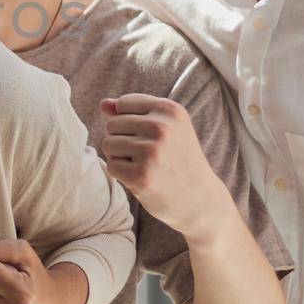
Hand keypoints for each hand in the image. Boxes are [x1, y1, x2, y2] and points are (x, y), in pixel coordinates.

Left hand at [100, 94, 233, 243]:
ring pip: (108, 144)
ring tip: (144, 165)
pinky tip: (141, 178)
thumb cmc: (178, 159)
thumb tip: (103, 104)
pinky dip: (121, 174)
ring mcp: (151, 152)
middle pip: (112, 124)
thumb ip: (133, 112)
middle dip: (122, 140)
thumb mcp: (166, 128)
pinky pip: (111, 166)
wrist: (200, 199)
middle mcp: (161, 127)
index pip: (123, 104)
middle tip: (148, 155)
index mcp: (169, 110)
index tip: (148, 136)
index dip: (128, 121)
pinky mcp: (141, 176)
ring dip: (120, 157)